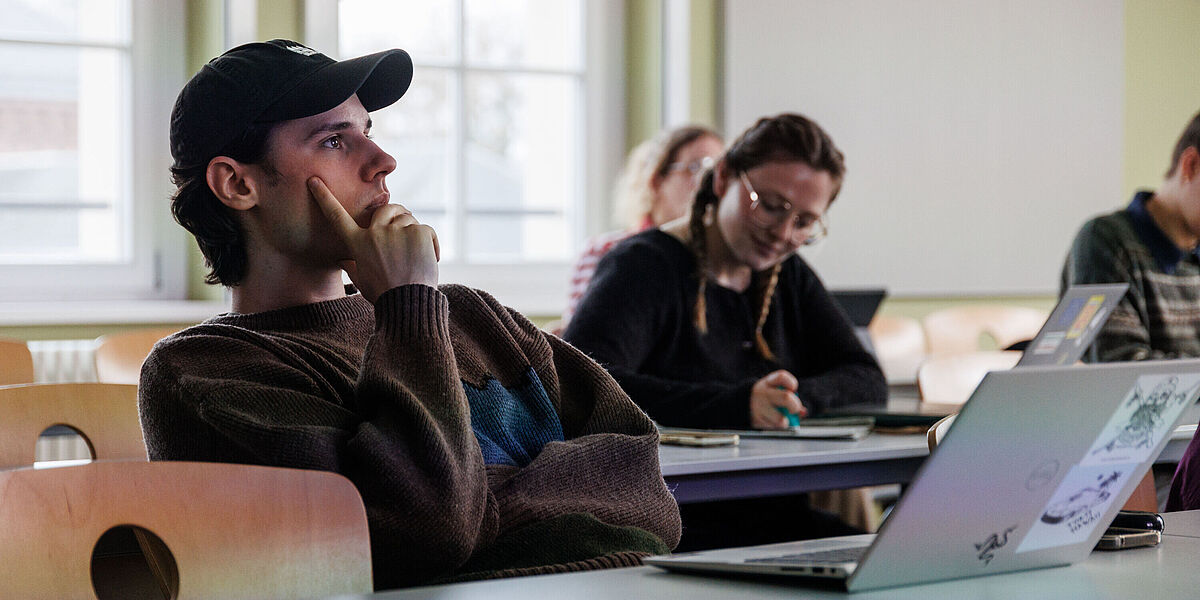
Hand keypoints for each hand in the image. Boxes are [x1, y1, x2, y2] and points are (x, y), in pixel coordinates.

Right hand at [309, 177, 439, 302]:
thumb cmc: (384, 295)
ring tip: (416, 256)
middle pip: (384, 209)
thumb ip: (352, 266)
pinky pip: (426, 229)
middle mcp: (375, 233)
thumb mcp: (361, 281)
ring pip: (408, 220)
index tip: (314, 180)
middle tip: (404, 223)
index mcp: (358, 244)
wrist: (408, 304)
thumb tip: (342, 260)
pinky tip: (431, 258)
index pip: (336, 217)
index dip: (324, 197)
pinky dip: (431, 242)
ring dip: (413, 232)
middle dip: (395, 211)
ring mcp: (397, 231)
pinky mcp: (418, 232)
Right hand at [749, 370, 806, 428]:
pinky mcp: (756, 420)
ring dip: (785, 422)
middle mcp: (762, 393)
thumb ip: (792, 398)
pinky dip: (777, 428)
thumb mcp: (776, 391)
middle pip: (786, 397)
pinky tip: (772, 422)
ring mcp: (758, 407)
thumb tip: (803, 412)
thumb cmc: (767, 398)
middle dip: (795, 406)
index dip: (792, 383)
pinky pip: (773, 428)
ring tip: (782, 419)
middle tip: (794, 410)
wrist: (742, 404)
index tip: (793, 389)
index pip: (782, 377)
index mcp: (768, 382)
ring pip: (780, 419)